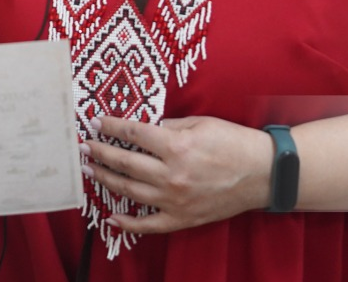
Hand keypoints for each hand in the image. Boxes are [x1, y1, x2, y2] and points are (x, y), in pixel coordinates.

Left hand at [84, 115, 271, 233]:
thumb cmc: (234, 143)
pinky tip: (110, 217)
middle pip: (125, 162)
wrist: (263, 174)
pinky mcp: (183, 218)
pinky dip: (127, 223)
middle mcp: (172, 174)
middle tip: (83, 147)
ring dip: (106, 180)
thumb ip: (169, 126)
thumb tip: (144, 129)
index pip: (133, 133)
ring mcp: (175, 200)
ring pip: (130, 191)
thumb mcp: (200, 123)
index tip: (96, 122)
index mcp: (176, 146)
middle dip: (100, 152)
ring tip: (91, 171)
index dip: (111, 126)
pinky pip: (149, 224)